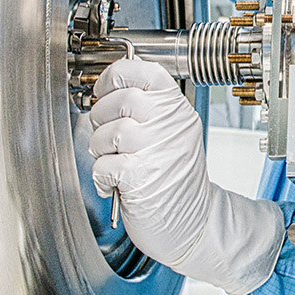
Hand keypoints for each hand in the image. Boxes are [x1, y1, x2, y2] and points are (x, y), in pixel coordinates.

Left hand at [89, 58, 281, 294]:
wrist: (195, 223)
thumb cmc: (176, 179)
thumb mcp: (173, 133)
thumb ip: (147, 109)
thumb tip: (109, 90)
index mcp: (176, 109)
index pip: (142, 71)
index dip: (114, 76)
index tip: (105, 88)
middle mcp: (169, 125)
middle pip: (120, 99)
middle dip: (101, 116)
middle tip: (106, 132)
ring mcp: (155, 150)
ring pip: (106, 132)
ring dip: (99, 150)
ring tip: (113, 160)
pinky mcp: (139, 178)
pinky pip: (103, 165)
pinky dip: (101, 176)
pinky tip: (114, 182)